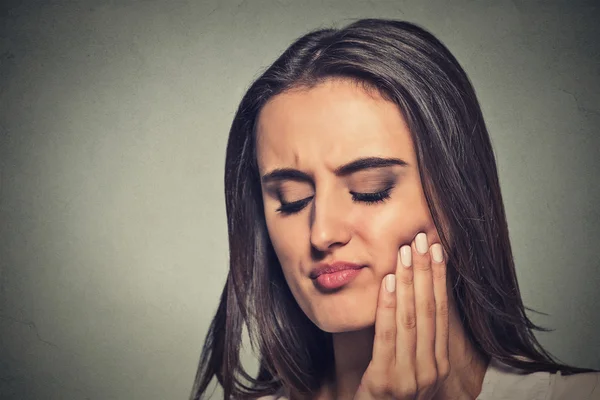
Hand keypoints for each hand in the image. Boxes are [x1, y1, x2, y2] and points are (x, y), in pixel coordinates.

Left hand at [353, 232, 449, 399]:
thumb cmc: (388, 394)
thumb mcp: (407, 365)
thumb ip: (412, 338)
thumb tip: (410, 294)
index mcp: (439, 363)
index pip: (441, 311)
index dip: (439, 278)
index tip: (437, 249)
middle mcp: (430, 369)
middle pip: (429, 310)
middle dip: (425, 271)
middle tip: (421, 240)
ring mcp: (410, 377)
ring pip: (411, 319)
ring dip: (407, 282)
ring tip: (404, 252)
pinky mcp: (385, 382)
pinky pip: (387, 336)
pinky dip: (388, 307)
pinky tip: (386, 282)